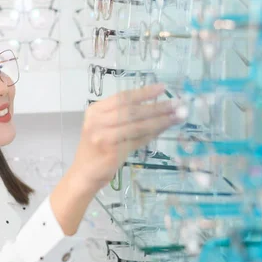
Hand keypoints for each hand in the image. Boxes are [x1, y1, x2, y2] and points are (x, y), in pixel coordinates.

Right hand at [68, 84, 184, 193]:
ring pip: (137, 125)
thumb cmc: (97, 149)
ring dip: (160, 120)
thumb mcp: (104, 127)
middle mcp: (97, 122)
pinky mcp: (112, 152)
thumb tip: (156, 106)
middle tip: (177, 103)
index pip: (122, 97)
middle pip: (132, 110)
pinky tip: (164, 130)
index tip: (163, 87)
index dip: (144, 92)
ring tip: (177, 116)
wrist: (84, 174)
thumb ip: (123, 117)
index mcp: (95, 111)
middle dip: (157, 106)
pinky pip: (138, 140)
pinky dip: (153, 134)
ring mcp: (103, 137)